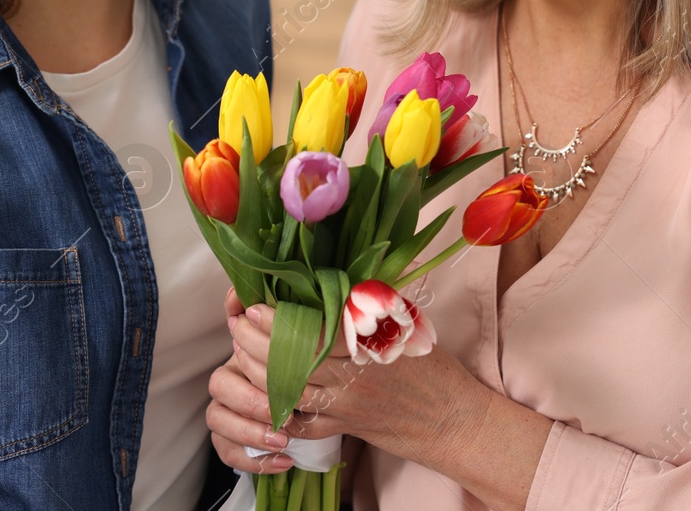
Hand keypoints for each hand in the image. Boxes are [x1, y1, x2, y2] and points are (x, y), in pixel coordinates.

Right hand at [205, 289, 293, 474]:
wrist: (313, 398)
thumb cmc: (302, 363)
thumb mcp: (297, 339)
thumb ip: (275, 313)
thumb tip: (237, 292)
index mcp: (241, 352)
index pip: (233, 351)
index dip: (251, 363)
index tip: (282, 376)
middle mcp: (228, 380)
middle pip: (219, 387)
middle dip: (251, 402)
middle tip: (283, 415)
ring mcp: (226, 412)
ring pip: (217, 422)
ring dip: (250, 434)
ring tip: (284, 441)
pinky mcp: (231, 442)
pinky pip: (229, 454)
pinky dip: (255, 462)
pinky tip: (285, 462)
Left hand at [226, 291, 486, 466]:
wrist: (451, 418)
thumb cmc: (430, 365)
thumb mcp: (407, 324)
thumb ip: (374, 299)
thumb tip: (351, 263)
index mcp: (368, 342)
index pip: (312, 330)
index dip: (278, 320)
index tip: (256, 306)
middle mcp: (353, 375)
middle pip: (291, 360)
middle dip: (256, 343)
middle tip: (239, 326)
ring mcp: (346, 405)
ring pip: (289, 391)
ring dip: (259, 373)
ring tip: (242, 354)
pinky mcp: (344, 427)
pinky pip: (303, 423)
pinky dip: (280, 410)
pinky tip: (265, 394)